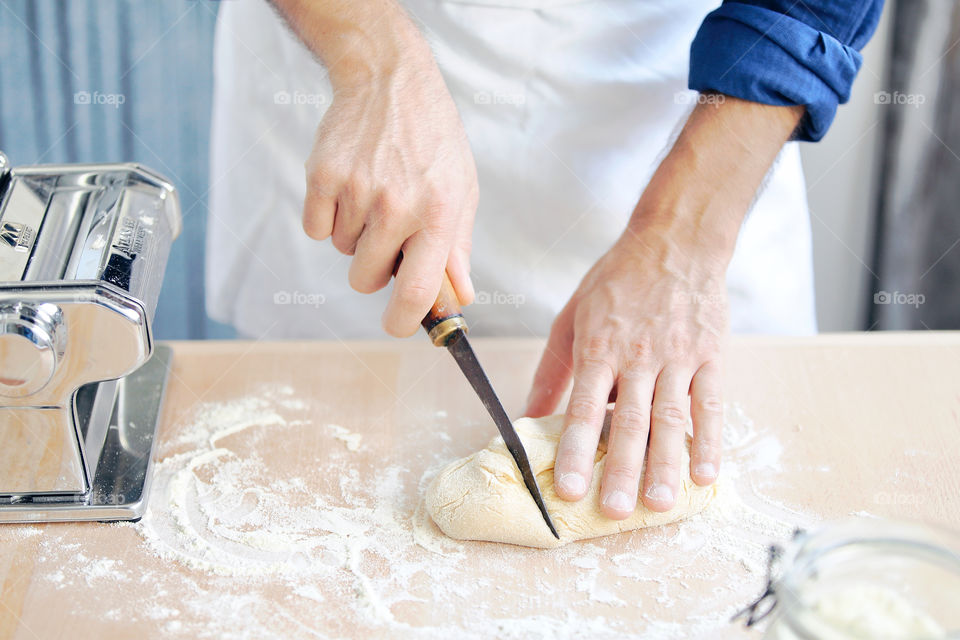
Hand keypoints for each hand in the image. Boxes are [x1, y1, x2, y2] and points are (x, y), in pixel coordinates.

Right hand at [286, 0, 477, 335]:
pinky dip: (327, 217)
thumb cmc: (432, 140)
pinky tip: (348, 185)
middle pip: (367, 279)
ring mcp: (358, 191)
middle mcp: (398, 206)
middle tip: (387, 234)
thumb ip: (457, 247)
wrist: (390, 80)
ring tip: (373, 194)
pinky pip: (315, 229)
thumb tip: (460, 297)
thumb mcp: (461, 189)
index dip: (402, 321)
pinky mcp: (322, 177)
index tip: (397, 325)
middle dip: (373, 269)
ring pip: (342, 252)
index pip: (416, 291)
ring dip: (354, 235)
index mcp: (439, 214)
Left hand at [525, 94, 803, 518]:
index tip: (569, 489)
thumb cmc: (616, 281)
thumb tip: (527, 415)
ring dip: (666, 464)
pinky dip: (709, 440)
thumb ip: (552, 370)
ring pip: (671, 418)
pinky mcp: (710, 355)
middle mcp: (638, 354)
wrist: (674, 241)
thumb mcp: (571, 317)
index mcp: (599, 346)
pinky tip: (705, 474)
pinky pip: (710, 404)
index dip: (577, 451)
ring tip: (659, 505)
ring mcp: (678, 356)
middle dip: (622, 470)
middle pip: (630, 421)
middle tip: (615, 512)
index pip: (584, 408)